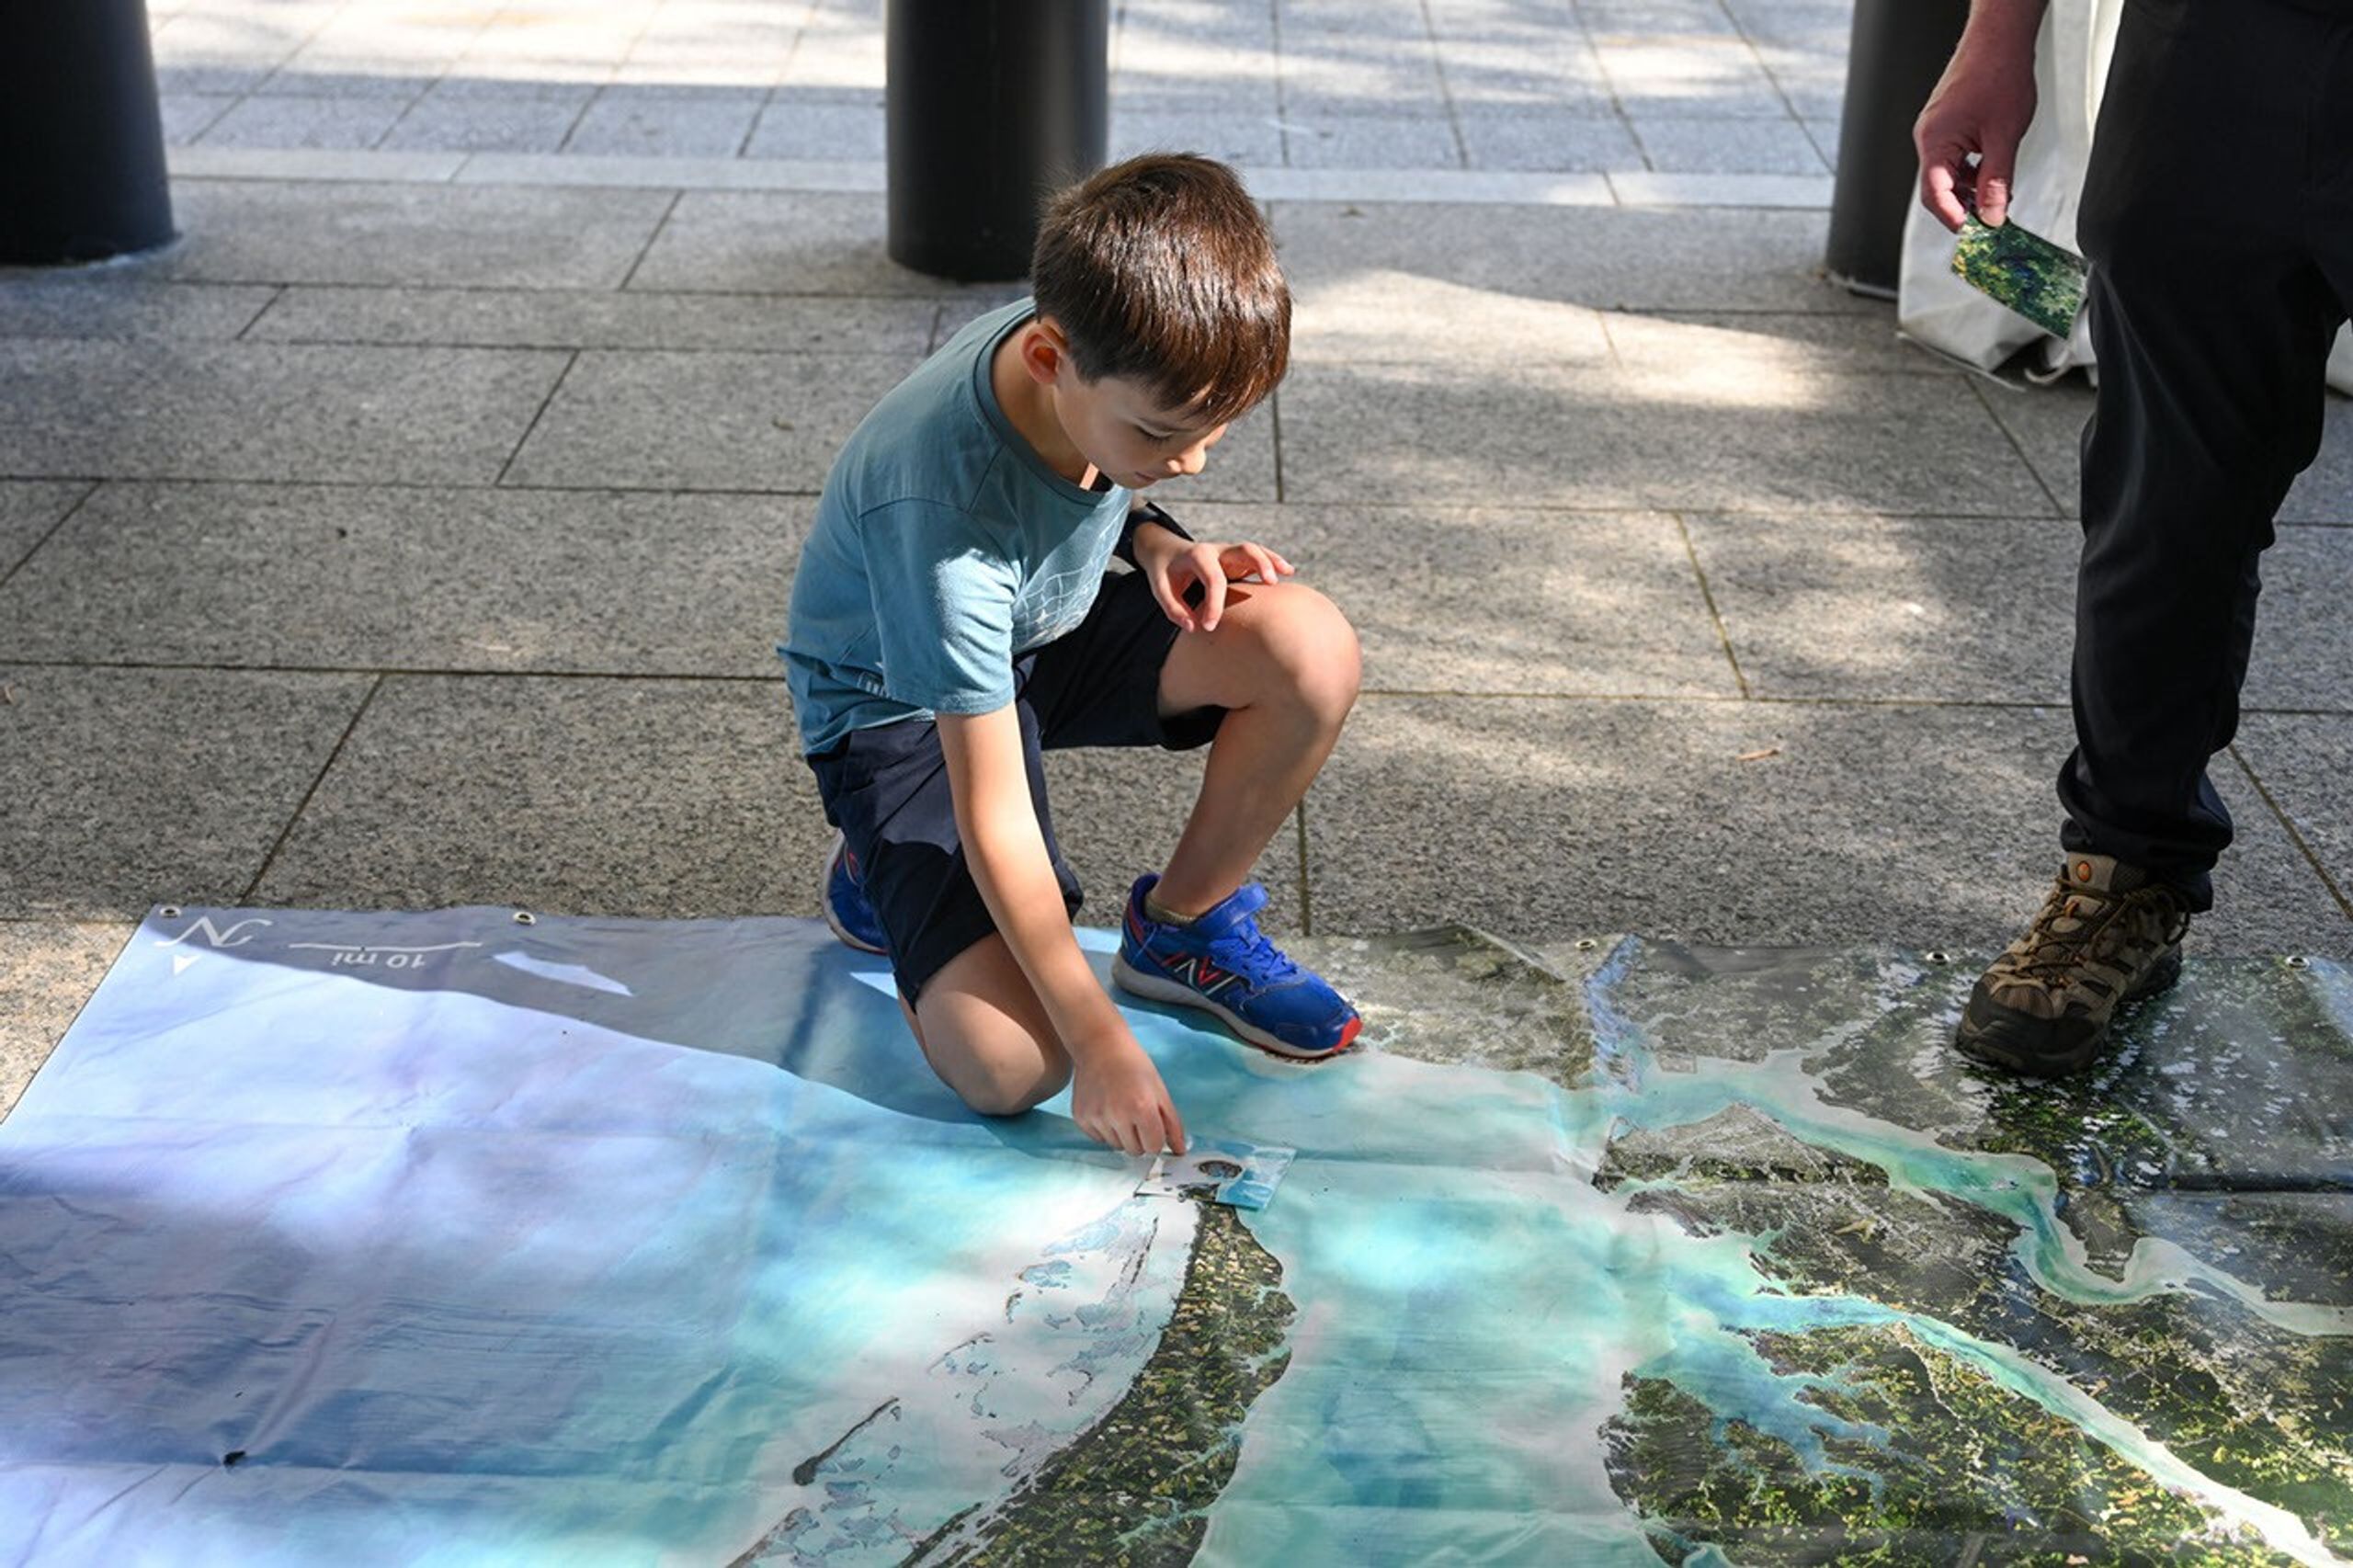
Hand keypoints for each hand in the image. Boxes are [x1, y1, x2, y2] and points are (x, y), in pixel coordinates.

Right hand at [1070, 1037, 1186, 1156]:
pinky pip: (1098, 1139)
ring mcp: (1097, 1118)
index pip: (1154, 1147)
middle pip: (1135, 1151)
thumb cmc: (1134, 1064)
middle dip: (1140, 1139)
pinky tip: (1106, 1107)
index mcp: (1142, 1109)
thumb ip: (1172, 1124)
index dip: (1156, 1138)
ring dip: (1122, 1135)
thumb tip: (1180, 1151)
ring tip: (1120, 1108)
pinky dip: (1105, 1130)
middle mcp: (1118, 1116)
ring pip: (1116, 1146)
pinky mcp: (1081, 1118)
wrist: (1100, 1046)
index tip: (1153, 1125)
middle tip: (1136, 1114)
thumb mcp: (1160, 1091)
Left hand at [1135, 531, 1294, 633]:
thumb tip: (1194, 627)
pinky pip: (1258, 558)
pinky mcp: (1236, 561)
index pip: (1213, 579)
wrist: (1165, 552)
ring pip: (1255, 551)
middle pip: (1243, 550)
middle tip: (1270, 583)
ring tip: (1287, 573)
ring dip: (1271, 561)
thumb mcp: (1160, 590)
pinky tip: (1288, 572)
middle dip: (1259, 564)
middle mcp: (1217, 551)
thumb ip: (1174, 610)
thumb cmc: (1165, 572)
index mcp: (1197, 555)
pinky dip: (1273, 563)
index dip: (1214, 605)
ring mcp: (1228, 554)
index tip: (1208, 627)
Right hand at [1914, 26, 2039, 230]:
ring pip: (1948, 174)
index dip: (1954, 218)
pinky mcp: (1946, 126)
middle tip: (1991, 219)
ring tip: (1998, 195)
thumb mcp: (2004, 136)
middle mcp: (1928, 138)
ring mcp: (1935, 131)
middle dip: (1963, 206)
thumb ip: (1997, 181)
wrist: (1999, 39)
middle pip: (1938, 188)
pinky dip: (1971, 171)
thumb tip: (1993, 215)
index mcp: (1934, 141)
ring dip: (1970, 189)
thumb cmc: (1999, 75)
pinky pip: (1953, 159)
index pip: (1935, 194)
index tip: (1974, 234)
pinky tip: (1992, 173)